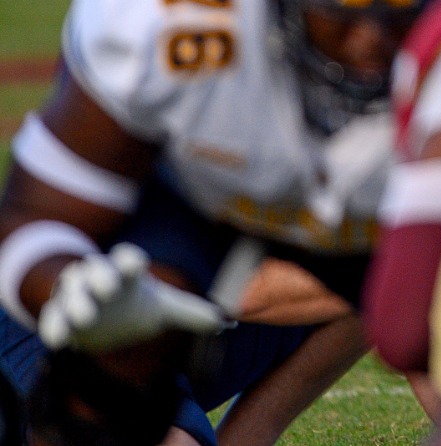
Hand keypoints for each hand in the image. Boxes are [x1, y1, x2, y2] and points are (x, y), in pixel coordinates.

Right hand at [39, 244, 226, 351]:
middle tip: (109, 290)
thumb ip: (195, 312)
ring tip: (86, 318)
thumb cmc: (138, 305)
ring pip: (71, 291)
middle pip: (96, 269)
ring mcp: (77, 296)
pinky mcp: (60, 315)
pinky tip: (60, 341)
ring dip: (76, 302)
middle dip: (101, 276)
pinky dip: (54, 327)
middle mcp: (99, 278)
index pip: (127, 258)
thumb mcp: (166, 307)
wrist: (104, 320)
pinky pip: (52, 317)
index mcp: (126, 272)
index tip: (137, 265)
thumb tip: (229, 322)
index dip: (131, 260)